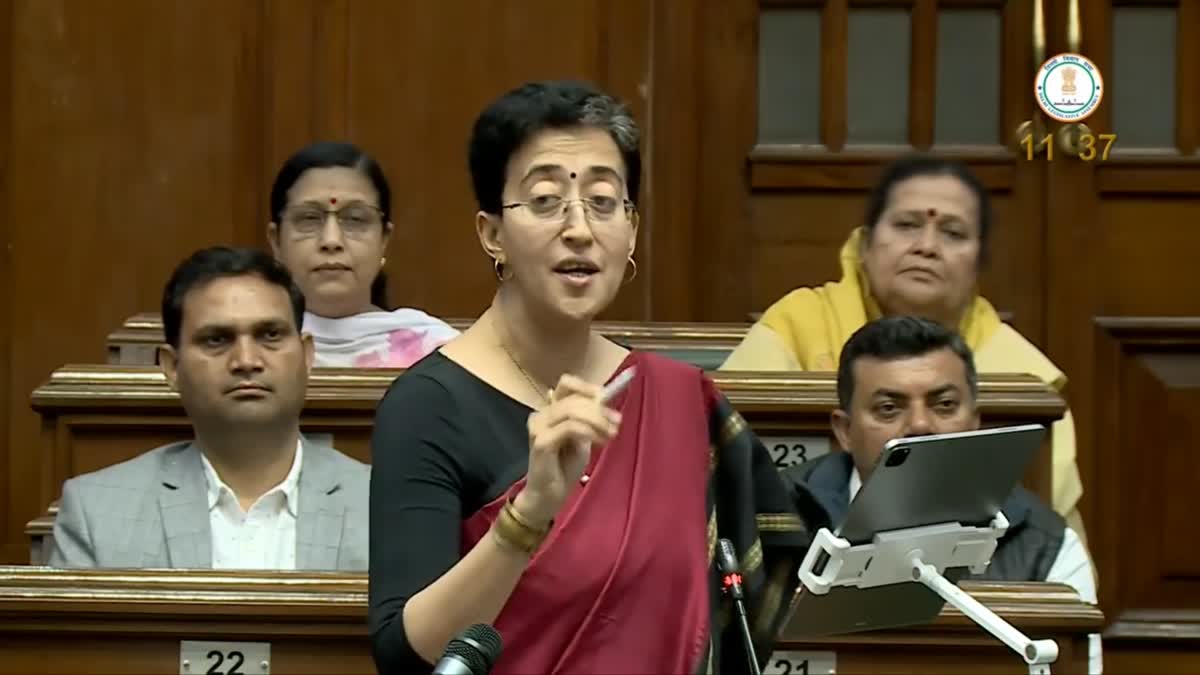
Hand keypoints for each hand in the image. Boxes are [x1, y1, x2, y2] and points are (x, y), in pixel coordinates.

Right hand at [515, 374, 621, 525]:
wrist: (549, 495)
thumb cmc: (564, 467)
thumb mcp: (582, 438)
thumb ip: (589, 420)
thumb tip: (605, 401)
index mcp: (550, 411)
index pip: (567, 384)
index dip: (588, 387)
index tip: (608, 396)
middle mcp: (541, 415)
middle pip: (573, 398)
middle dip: (599, 408)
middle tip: (617, 421)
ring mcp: (538, 427)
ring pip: (572, 410)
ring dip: (597, 420)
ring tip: (611, 434)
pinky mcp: (541, 441)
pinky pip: (570, 427)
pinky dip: (589, 431)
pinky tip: (600, 441)